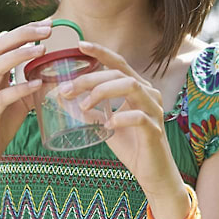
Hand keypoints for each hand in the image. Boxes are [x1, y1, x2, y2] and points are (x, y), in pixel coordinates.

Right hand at [0, 19, 50, 178]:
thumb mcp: (20, 101)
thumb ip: (34, 84)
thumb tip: (60, 73)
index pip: (6, 42)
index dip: (26, 30)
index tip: (48, 23)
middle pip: (0, 46)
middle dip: (24, 34)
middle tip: (48, 30)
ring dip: (20, 55)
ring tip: (42, 49)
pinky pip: (2, 97)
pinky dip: (20, 88)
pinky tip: (37, 83)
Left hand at [64, 42, 187, 203]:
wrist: (153, 173)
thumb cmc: (132, 145)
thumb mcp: (106, 124)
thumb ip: (91, 111)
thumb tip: (64, 100)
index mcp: (138, 88)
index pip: (119, 63)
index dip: (101, 52)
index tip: (80, 45)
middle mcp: (148, 93)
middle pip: (119, 74)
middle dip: (90, 78)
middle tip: (66, 90)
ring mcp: (153, 109)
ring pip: (131, 86)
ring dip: (103, 92)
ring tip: (83, 105)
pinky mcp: (154, 129)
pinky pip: (139, 116)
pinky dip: (121, 118)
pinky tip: (107, 125)